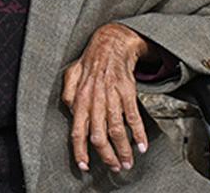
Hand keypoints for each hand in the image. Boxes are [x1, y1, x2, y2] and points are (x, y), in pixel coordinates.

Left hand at [61, 24, 151, 172]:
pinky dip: (139, 132)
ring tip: (127, 163)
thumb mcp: (71, 75)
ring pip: (117, 129)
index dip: (80, 150)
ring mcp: (112, 95)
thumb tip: (69, 113)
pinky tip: (142, 145)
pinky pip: (133, 115)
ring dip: (123, 149)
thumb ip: (67, 95)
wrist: (112, 42)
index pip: (78, 130)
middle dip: (106, 155)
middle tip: (113, 168)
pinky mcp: (128, 91)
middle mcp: (95, 99)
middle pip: (99, 134)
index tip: (84, 166)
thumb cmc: (90, 61)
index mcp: (80, 98)